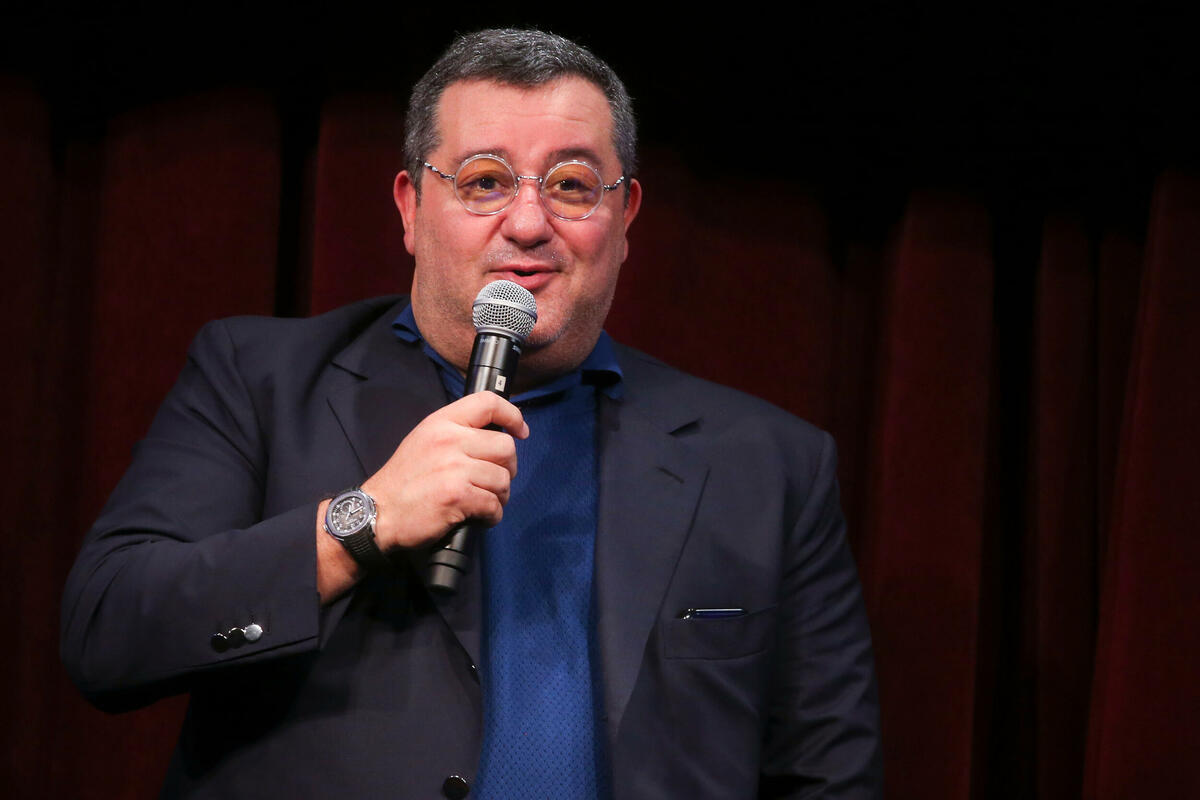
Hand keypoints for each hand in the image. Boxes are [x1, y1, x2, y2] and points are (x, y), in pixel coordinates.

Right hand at [361, 392, 528, 551]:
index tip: (520, 432)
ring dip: (500, 495)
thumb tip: (494, 436)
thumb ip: (457, 433)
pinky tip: (478, 517)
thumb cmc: (403, 481)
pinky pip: (494, 504)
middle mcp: (449, 440)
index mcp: (442, 423)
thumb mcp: (424, 440)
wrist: (377, 513)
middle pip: (506, 446)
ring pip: (503, 479)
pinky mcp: (457, 495)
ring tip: (484, 501)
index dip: (512, 416)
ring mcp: (454, 468)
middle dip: (508, 468)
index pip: (488, 402)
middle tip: (495, 481)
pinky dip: (492, 515)